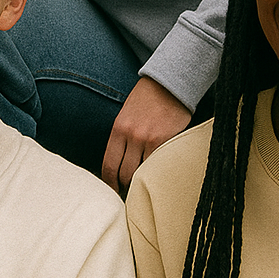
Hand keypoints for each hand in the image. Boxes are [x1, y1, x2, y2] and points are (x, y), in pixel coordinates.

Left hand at [101, 76, 190, 195]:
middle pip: (124, 174)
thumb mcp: (126, 116)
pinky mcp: (165, 141)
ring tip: (144, 188)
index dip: (109, 184)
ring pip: (141, 173)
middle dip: (126, 187)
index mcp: (118, 129)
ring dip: (142, 182)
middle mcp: (131, 136)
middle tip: (130, 194)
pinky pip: (158, 165)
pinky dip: (157, 174)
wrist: (169, 83)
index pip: (108, 165)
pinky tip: (158, 177)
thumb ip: (122, 139)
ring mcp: (148, 139)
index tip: (113, 191)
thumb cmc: (147, 100)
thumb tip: (120, 164)